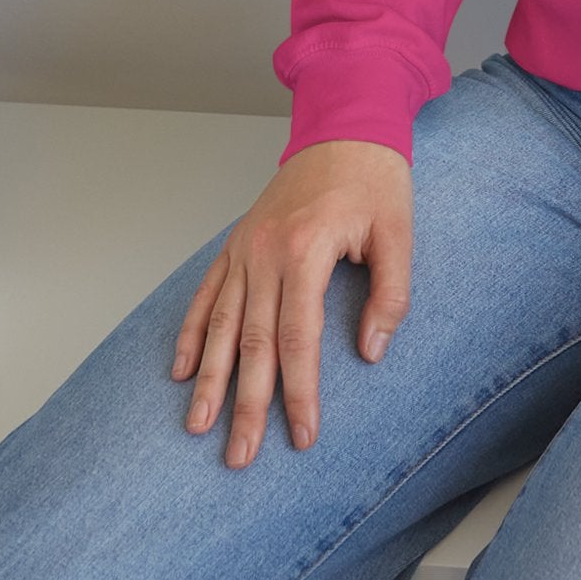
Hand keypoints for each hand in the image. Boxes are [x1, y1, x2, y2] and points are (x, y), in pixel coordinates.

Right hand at [173, 138, 410, 468]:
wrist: (346, 124)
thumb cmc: (375, 177)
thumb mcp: (398, 232)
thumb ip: (390, 294)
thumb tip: (371, 352)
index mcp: (306, 250)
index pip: (298, 338)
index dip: (299, 391)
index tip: (302, 434)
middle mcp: (266, 251)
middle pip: (251, 341)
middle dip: (245, 403)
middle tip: (239, 455)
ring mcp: (246, 246)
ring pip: (220, 323)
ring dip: (208, 378)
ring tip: (198, 426)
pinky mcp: (238, 242)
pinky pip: (207, 292)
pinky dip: (191, 331)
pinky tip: (182, 369)